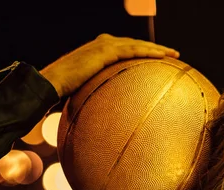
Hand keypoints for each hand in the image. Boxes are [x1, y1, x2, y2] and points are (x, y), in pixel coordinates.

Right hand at [39, 34, 179, 96]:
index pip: (126, 48)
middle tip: (172, 54)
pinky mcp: (104, 51)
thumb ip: (99, 92)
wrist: (51, 83)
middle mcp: (102, 44)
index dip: (142, 52)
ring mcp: (103, 45)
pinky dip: (147, 52)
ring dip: (156, 49)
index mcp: (98, 50)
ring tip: (173, 54)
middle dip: (154, 48)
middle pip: (135, 43)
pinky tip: (160, 57)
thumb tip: (106, 112)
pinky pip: (131, 50)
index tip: (157, 58)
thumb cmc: (64, 91)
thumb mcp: (86, 89)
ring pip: (137, 44)